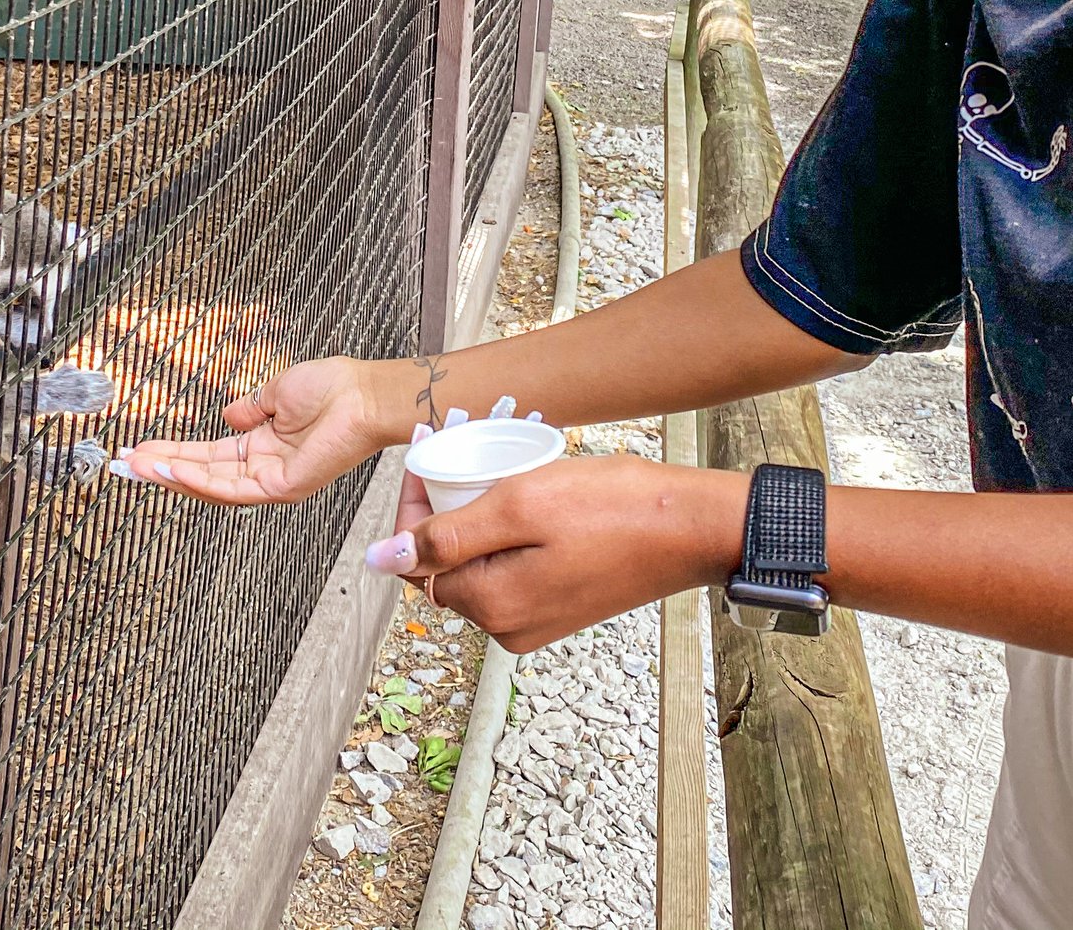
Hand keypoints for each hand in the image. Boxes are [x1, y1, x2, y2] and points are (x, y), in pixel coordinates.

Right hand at [114, 356, 396, 504]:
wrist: (363, 393)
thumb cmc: (334, 388)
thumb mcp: (278, 392)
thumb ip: (250, 406)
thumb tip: (228, 414)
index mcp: (260, 445)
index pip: (207, 456)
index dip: (173, 453)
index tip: (140, 449)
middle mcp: (262, 467)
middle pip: (202, 474)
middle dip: (162, 468)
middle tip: (125, 464)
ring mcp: (271, 481)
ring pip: (210, 485)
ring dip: (172, 475)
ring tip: (139, 467)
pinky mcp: (281, 487)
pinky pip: (232, 489)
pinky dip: (199, 480)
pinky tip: (173, 469)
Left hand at [366, 457, 746, 653]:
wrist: (692, 527)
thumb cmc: (615, 509)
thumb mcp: (521, 506)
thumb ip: (447, 537)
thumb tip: (380, 560)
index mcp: (491, 606)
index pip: (416, 559)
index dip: (414, 504)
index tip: (427, 449)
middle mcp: (508, 626)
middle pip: (448, 562)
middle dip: (445, 505)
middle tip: (461, 444)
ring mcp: (536, 621)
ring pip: (481, 562)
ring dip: (478, 515)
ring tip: (499, 465)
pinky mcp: (560, 606)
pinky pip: (513, 567)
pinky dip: (510, 531)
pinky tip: (528, 494)